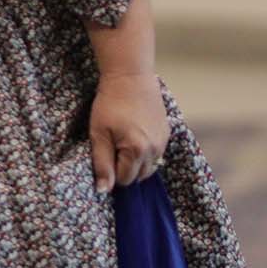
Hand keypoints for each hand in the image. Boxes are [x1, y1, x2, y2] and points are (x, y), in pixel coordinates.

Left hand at [88, 71, 169, 191]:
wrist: (130, 76)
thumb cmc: (110, 104)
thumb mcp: (99, 134)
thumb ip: (102, 164)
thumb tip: (103, 191)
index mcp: (137, 151)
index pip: (124, 180)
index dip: (112, 171)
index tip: (106, 153)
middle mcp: (155, 150)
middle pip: (139, 176)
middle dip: (125, 169)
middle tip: (113, 147)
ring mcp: (163, 142)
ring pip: (149, 167)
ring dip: (136, 162)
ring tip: (124, 142)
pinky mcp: (167, 133)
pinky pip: (156, 154)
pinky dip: (145, 152)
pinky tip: (135, 135)